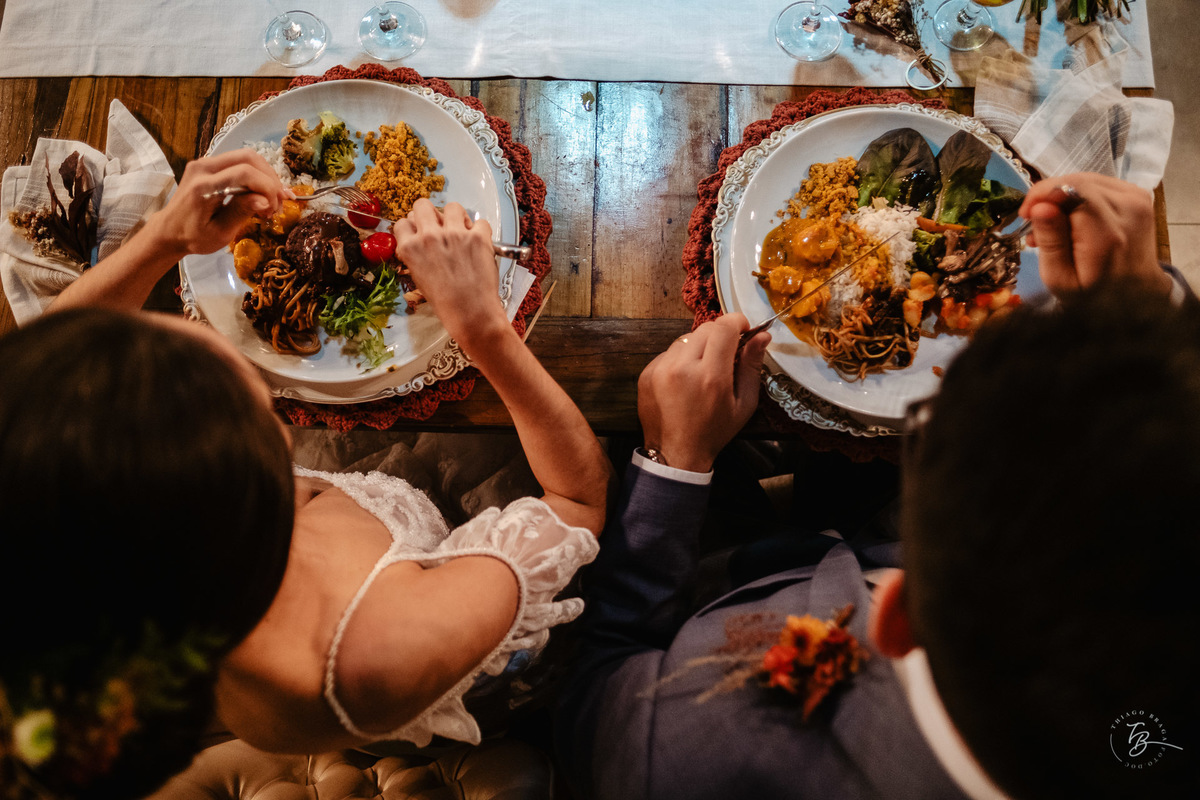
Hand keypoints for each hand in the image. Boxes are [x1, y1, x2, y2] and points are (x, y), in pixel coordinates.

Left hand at [142, 149, 289, 260]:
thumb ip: (241, 213)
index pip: (244, 173)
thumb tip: (265, 201)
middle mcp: (203, 167)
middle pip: (248, 157)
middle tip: (279, 202)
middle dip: (270, 178)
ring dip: (265, 176)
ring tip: (273, 199)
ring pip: (246, 157)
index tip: (275, 208)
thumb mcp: (220, 233)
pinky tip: (262, 192)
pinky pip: (238, 162)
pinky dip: (255, 175)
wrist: (170, 230)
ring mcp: (204, 162)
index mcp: (204, 187)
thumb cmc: (194, 237)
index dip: (267, 187)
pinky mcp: (208, 164)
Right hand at [392, 200, 508, 348]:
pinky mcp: (477, 236)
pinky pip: (480, 221)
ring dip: (457, 217)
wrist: (471, 313)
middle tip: (440, 225)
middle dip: (431, 213)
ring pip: (452, 207)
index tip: (421, 230)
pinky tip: (479, 242)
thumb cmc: (446, 302)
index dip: (414, 225)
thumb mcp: (420, 277)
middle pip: (423, 204)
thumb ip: (418, 253)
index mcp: (410, 248)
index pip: (404, 222)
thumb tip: (423, 236)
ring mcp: (454, 234)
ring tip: (462, 231)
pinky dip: (481, 230)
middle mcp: (429, 237)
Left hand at [637, 314, 769, 472]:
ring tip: (704, 368)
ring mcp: (660, 369)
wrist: (675, 453)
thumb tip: (762, 336)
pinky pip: (669, 353)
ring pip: (685, 339)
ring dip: (699, 346)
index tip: (744, 328)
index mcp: (711, 376)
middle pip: (705, 329)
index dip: (737, 321)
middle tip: (727, 351)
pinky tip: (685, 379)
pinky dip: (680, 359)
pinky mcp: (647, 373)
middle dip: (720, 334)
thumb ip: (752, 366)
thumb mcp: (743, 403)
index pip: (723, 328)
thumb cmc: (714, 431)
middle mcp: (683, 367)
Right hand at [1019, 173, 1170, 296]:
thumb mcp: (1061, 279)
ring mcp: (1138, 198)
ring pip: (1087, 180)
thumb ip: (1051, 242)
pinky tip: (1073, 218)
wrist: (1136, 294)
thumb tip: (1040, 207)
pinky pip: (1099, 184)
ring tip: (1052, 224)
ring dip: (1063, 197)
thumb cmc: (1092, 293)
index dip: (1042, 195)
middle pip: (1077, 182)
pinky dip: (1080, 197)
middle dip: (1049, 196)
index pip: (1071, 191)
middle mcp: (1129, 208)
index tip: (1025, 215)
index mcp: (1108, 233)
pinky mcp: (1139, 195)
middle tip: (1034, 223)